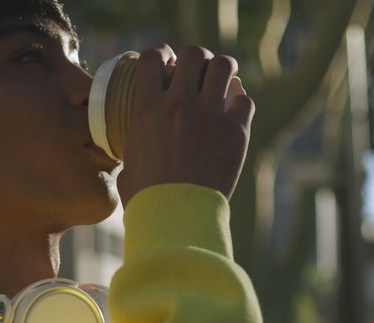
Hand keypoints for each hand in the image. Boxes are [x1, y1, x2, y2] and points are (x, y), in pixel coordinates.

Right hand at [115, 44, 254, 204]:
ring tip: (223, 77)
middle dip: (197, 58)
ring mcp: (210, 116)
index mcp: (148, 108)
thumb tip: (128, 158)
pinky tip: (235, 111)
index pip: (153, 57)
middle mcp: (179, 104)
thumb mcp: (129, 164)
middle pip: (194, 54)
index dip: (161, 54)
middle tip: (200, 69)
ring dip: (223, 69)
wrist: (177, 217)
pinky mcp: (235, 133)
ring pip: (224, 66)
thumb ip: (134, 149)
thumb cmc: (147, 197)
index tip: (166, 61)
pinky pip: (244, 100)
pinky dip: (240, 103)